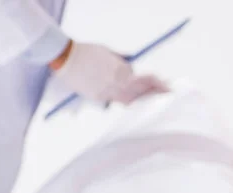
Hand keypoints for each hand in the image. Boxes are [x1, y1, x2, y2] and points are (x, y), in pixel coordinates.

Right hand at [51, 41, 167, 103]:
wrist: (66, 57)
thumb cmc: (88, 51)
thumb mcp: (110, 52)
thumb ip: (123, 61)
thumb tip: (132, 67)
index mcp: (122, 70)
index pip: (146, 80)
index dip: (157, 83)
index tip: (166, 85)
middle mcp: (116, 83)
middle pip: (141, 93)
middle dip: (154, 95)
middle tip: (165, 96)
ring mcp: (106, 92)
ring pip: (129, 101)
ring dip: (140, 100)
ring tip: (149, 100)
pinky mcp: (97, 97)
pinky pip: (114, 100)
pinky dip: (123, 99)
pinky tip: (129, 99)